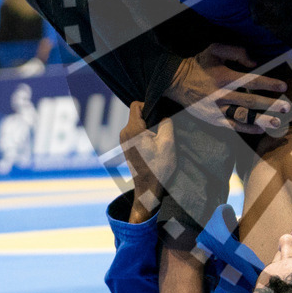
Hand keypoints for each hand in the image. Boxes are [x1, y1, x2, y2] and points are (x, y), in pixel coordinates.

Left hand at [120, 102, 175, 221]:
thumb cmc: (158, 166)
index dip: (150, 105)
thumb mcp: (168, 142)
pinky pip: (137, 130)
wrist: (147, 188)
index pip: (136, 104)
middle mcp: (124, 132)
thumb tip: (164, 114)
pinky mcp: (127, 145)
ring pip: (138, 122)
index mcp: (132, 129)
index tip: (161, 116)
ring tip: (159, 140)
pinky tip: (155, 145)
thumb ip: (166, 122)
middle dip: (152, 117)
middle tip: (162, 130)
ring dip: (150, 127)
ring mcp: (124, 139)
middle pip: (138, 113)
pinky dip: (147, 133)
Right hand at [166, 43, 291, 135]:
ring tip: (277, 123)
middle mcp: (222, 95)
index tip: (284, 87)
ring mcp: (217, 109)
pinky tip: (260, 129)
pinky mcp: (213, 119)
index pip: (251, 81)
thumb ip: (236, 52)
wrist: (176, 81)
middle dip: (270, 105)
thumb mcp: (215, 49)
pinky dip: (246, 129)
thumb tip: (255, 62)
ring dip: (261, 120)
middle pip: (250, 102)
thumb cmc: (200, 63)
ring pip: (242, 117)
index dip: (268, 84)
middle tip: (286, 108)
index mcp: (224, 77)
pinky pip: (232, 126)